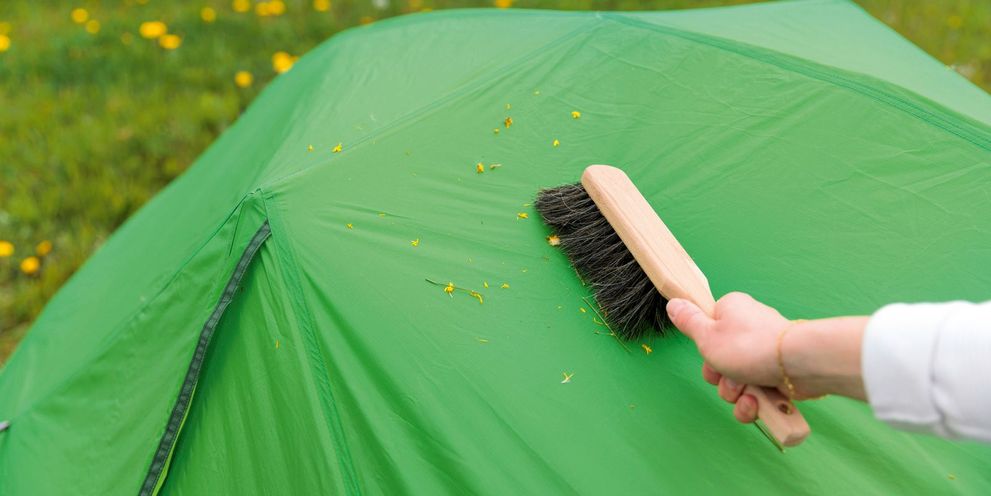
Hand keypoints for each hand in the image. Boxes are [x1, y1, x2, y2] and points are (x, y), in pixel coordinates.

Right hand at [666, 292, 793, 423]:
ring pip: (736, 382)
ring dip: (735, 394)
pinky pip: (755, 394)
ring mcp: (763, 354)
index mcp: (731, 312)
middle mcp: (748, 330)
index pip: (707, 331)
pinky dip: (752, 403)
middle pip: (720, 361)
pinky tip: (756, 403)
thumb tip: (675, 303)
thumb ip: (688, 321)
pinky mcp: (777, 375)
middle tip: (728, 375)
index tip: (709, 354)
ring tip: (747, 392)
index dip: (704, 350)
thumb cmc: (750, 346)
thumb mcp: (706, 334)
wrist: (798, 364)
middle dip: (721, 378)